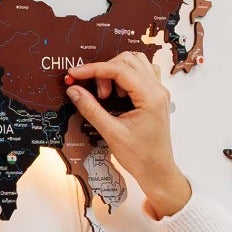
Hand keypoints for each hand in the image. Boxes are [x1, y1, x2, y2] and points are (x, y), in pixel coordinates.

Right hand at [65, 50, 191, 218]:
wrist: (157, 171)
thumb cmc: (139, 156)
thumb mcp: (111, 133)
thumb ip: (91, 109)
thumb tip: (73, 90)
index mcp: (151, 97)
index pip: (120, 70)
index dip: (94, 69)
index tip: (74, 74)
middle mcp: (158, 89)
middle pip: (128, 61)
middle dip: (105, 72)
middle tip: (98, 96)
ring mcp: (158, 91)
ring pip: (135, 63)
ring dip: (116, 72)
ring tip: (108, 95)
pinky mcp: (155, 96)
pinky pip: (141, 73)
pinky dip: (126, 76)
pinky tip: (118, 93)